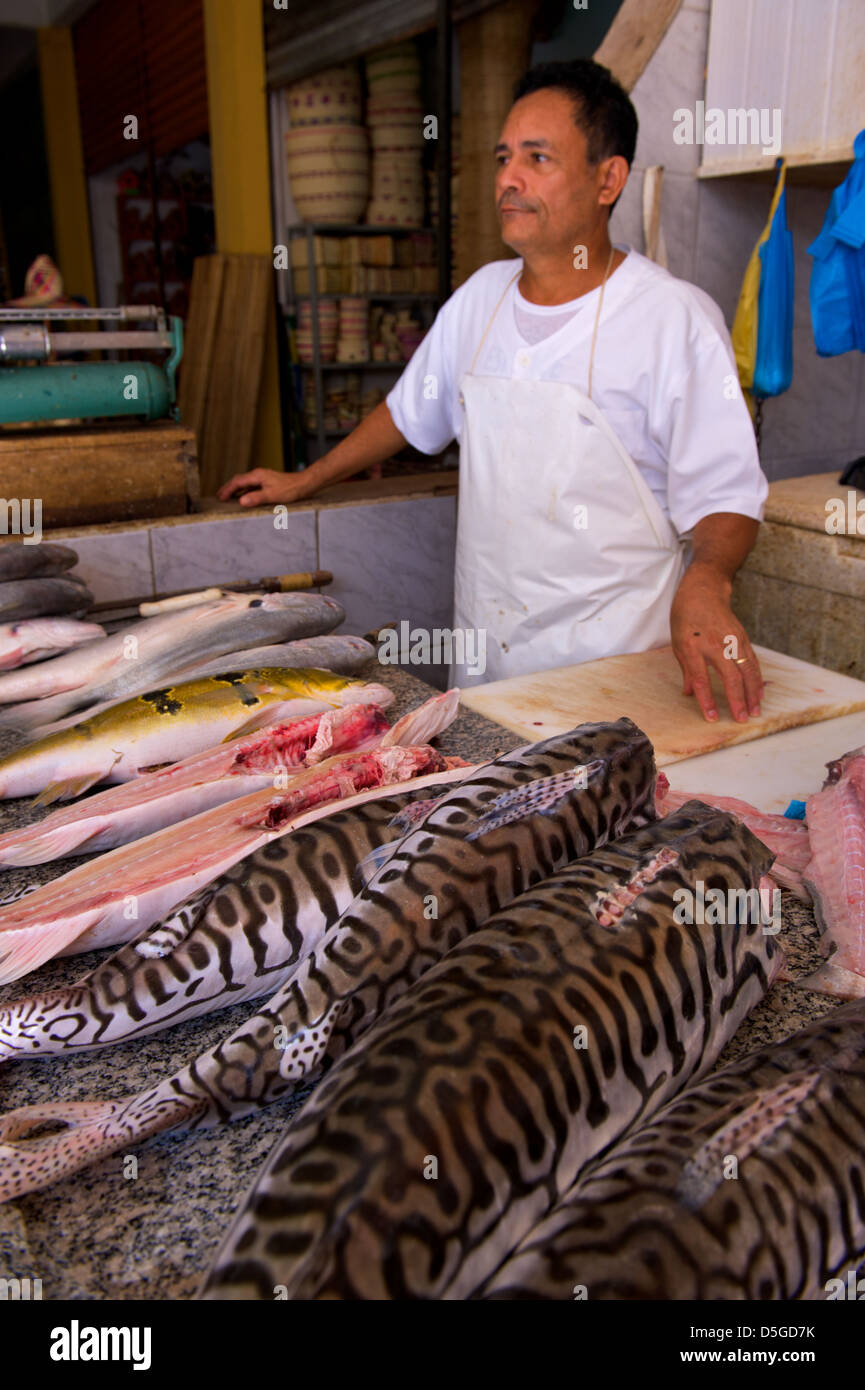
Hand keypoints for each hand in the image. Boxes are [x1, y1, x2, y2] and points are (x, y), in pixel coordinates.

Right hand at [217, 468, 308, 506]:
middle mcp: (258, 475)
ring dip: (235, 490)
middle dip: (228, 488)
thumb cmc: (290, 489)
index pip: (237, 482)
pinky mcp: (267, 482)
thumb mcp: (272, 495)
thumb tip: (241, 501)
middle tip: (219, 497)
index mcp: (257, 476)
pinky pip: (251, 486)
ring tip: (228, 497)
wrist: (304, 484)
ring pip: (245, 483)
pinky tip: (244, 498)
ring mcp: (263, 478)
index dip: (227, 489)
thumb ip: (256, 498)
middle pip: (239, 480)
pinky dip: (244, 491)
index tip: (219, 497)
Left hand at [670, 563, 763, 723]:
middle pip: (730, 677)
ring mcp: (732, 641)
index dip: (707, 700)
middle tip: (742, 719)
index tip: (713, 717)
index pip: (701, 679)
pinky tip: (759, 694)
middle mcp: (715, 645)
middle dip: (737, 700)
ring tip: (755, 711)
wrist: (704, 591)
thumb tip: (690, 694)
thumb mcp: (677, 643)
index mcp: (693, 647)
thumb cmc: (686, 618)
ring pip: (747, 670)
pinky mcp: (743, 638)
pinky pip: (752, 662)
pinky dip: (757, 679)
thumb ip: (686, 670)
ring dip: (752, 693)